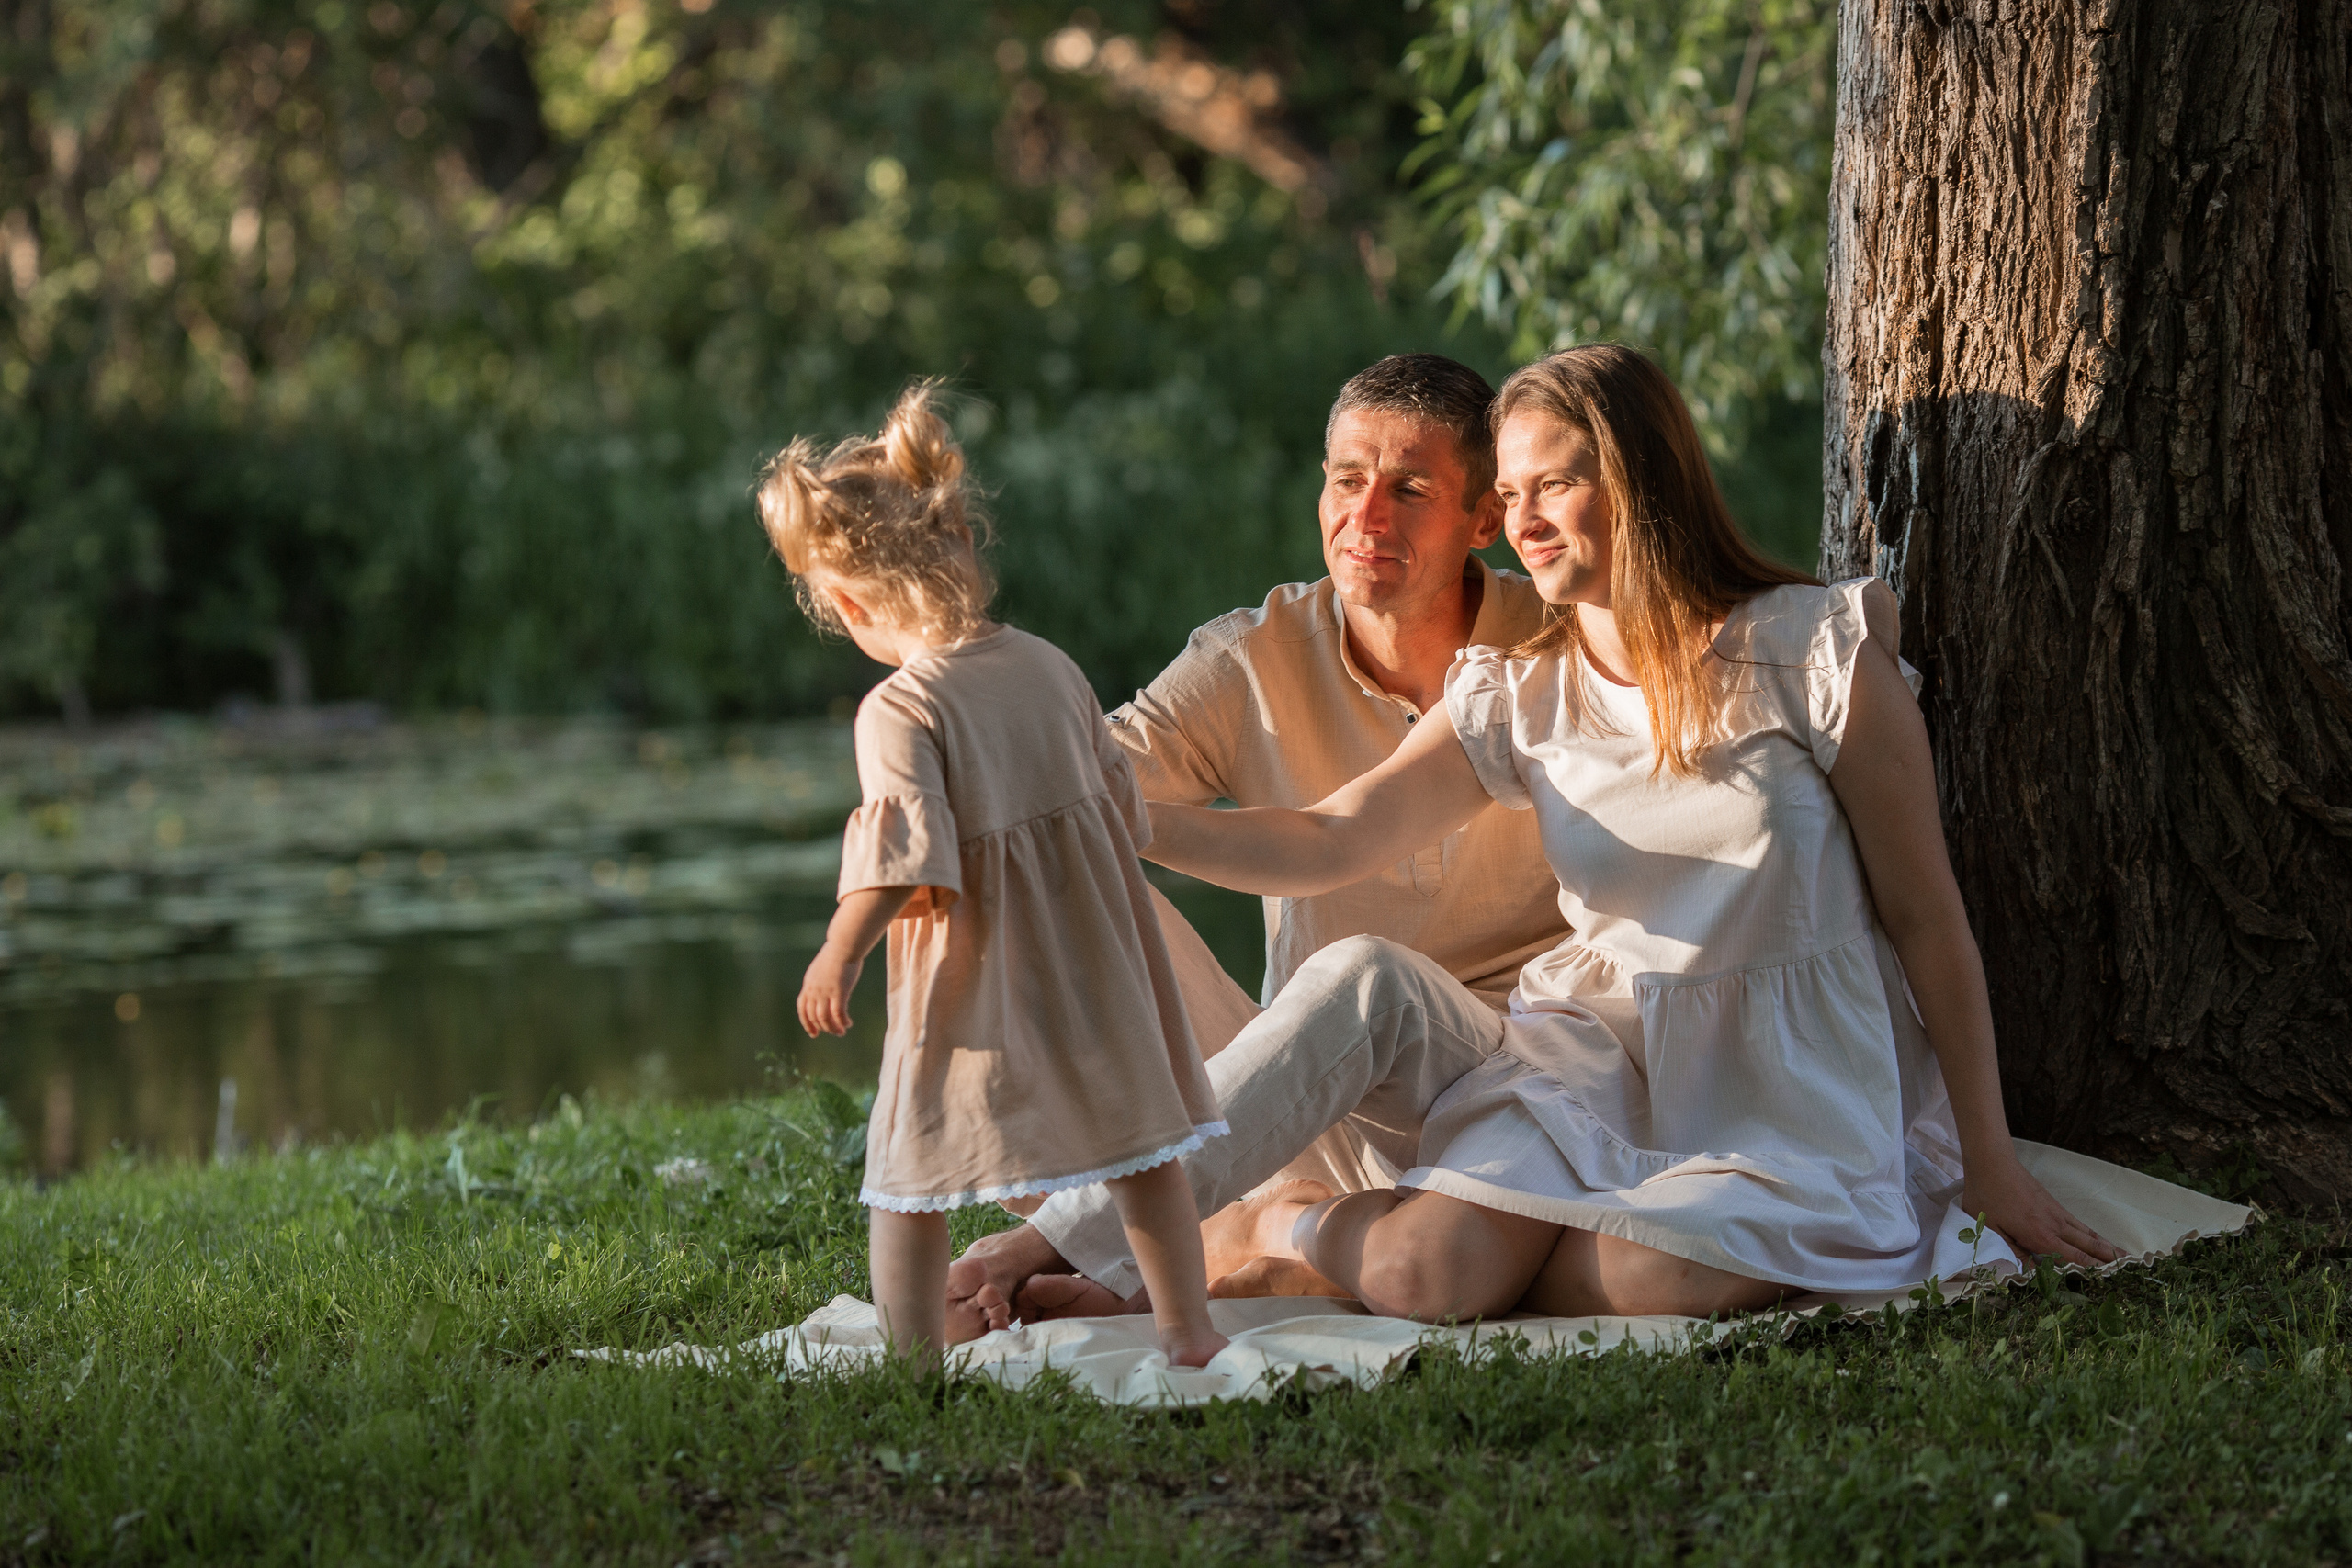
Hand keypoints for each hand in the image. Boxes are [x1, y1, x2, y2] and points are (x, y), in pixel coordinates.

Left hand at [796, 944, 862, 1036]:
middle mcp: (814, 990)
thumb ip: (821, 981)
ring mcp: (825, 992)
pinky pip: (838, 1014)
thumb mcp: (822, 969)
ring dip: (832, 1028)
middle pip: (813, 1016)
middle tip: (835, 1032)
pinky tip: (848, 1023)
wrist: (844, 945)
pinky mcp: (838, 992)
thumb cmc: (837, 953)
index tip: (813, 1033)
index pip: (802, 1008)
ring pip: (824, 1018)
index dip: (807, 1023)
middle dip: (823, 1028)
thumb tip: (825, 990)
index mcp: (808, 984)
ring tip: (841, 1032)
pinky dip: (842, 1022)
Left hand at [1962, 1153, 2123, 1268]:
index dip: (2092, 1272)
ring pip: (2089, 1235)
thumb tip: (2031, 1273)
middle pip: (2089, 1247)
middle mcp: (2055, 1226)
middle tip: (2130, 1275)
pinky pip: (2081, 1225)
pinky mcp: (2056, 1206)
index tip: (2109, 1284)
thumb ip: (2013, 1253)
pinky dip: (2095, 1235)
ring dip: (2108, 1248)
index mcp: (2040, 1236)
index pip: (2073, 1259)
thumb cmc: (1987, 1198)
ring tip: (2127, 1259)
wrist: (1993, 1163)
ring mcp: (2058, 1214)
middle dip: (2109, 1262)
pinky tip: (2101, 1240)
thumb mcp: (1992, 1230)